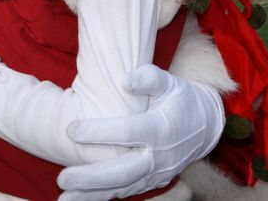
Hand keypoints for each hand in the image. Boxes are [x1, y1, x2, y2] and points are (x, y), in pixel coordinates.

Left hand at [57, 65, 223, 199]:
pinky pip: (126, 191)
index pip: (127, 133)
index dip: (99, 132)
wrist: (205, 126)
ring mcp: (156, 173)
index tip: (71, 130)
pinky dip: (103, 196)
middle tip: (62, 178)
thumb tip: (125, 80)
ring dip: (92, 194)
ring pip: (122, 188)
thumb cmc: (180, 99)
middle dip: (92, 178)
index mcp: (160, 129)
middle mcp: (158, 156)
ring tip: (64, 198)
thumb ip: (148, 78)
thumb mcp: (170, 82)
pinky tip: (80, 198)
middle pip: (123, 171)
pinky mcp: (152, 182)